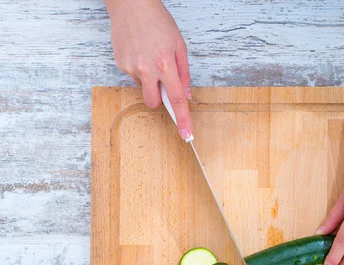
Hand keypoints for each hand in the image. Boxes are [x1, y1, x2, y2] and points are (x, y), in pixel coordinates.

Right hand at [106, 0, 191, 138]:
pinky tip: (139, 51)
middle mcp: (147, 69)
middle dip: (158, 98)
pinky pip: (133, 76)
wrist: (131, 3)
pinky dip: (138, 68)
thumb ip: (184, 73)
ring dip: (148, 78)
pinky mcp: (121, 64)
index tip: (186, 135)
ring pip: (143, 87)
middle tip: (161, 81)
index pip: (177, 99)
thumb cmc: (157, 21)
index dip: (183, 119)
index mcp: (165, 64)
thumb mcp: (179, 45)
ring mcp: (132, 67)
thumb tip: (186, 95)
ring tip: (149, 56)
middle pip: (153, 103)